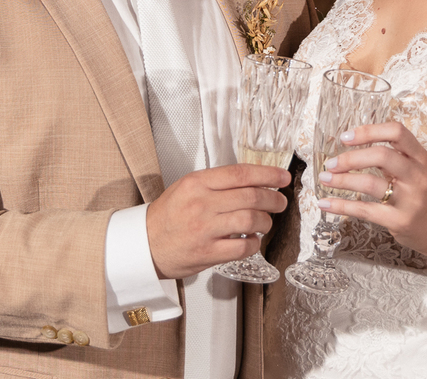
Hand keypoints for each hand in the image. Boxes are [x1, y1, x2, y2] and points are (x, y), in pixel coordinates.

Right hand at [147, 164, 289, 279]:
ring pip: (250, 220)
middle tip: (280, 201)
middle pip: (250, 196)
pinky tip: (253, 240)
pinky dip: (254, 243)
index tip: (282, 177)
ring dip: (266, 221)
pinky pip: (242, 247)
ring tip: (266, 222)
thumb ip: (216, 183)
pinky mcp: (207, 253)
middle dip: (273, 198)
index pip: (240, 173)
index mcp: (197, 183)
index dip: (267, 174)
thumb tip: (253, 180)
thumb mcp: (186, 187)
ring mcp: (204, 229)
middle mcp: (201, 204)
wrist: (144, 244)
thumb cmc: (167, 216)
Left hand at [316, 121, 426, 257]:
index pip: (396, 132)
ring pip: (370, 183)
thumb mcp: (416, 169)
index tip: (345, 137)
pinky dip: (341, 205)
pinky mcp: (400, 221)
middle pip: (381, 155)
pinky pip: (365, 210)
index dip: (368, 131)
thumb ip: (392, 157)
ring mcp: (410, 199)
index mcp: (420, 157)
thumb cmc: (424, 195)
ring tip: (325, 179)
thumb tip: (351, 146)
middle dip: (350, 158)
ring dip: (341, 180)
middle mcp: (417, 175)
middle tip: (331, 163)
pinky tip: (326, 203)